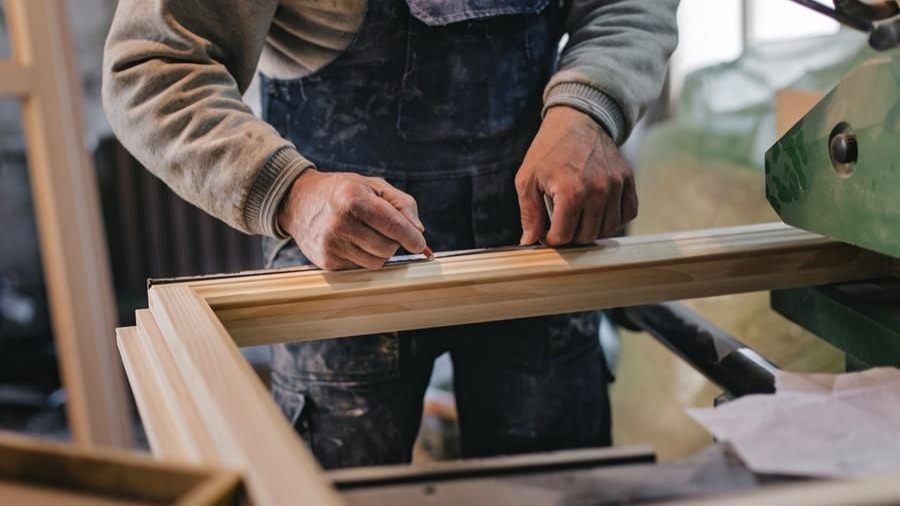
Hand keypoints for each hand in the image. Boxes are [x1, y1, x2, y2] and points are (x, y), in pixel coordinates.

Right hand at [278, 169, 426, 269]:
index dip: (412, 238)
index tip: (420, 244)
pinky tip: (352, 241)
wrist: (298, 201)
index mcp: (353, 199)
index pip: (393, 225)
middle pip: (388, 248)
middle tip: (386, 230)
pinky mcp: (326, 261)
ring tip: (368, 234)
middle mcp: (340, 223)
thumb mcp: (373, 186)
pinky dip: (363, 257)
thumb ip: (402, 204)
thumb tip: (418, 231)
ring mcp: (331, 245)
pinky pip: (360, 268)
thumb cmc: (343, 191)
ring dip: (380, 252)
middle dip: (394, 242)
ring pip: (376, 262)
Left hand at [515, 106, 637, 245]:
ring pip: (608, 228)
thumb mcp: (527, 179)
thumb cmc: (549, 150)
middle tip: (561, 223)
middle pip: (587, 236)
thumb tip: (529, 241)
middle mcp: (598, 190)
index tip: (546, 232)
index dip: (551, 239)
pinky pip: (628, 214)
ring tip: (578, 217)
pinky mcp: (628, 180)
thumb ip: (529, 214)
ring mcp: (616, 185)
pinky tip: (599, 213)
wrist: (577, 120)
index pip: (564, 236)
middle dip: (571, 235)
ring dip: (592, 228)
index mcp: (571, 191)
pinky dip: (615, 219)